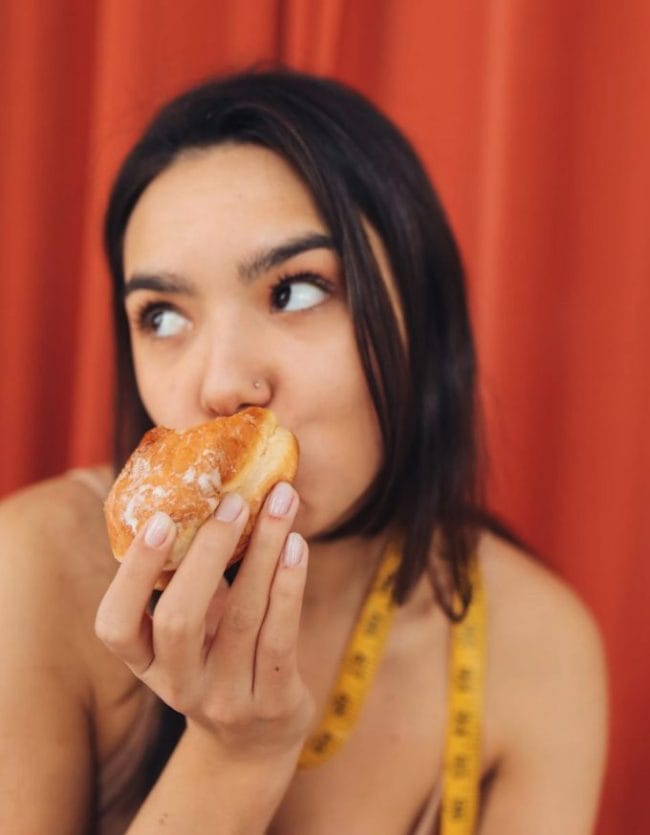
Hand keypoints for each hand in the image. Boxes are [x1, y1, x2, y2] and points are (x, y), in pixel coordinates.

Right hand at [95, 482, 313, 761]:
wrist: (254, 742)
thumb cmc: (216, 660)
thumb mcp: (190, 633)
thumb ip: (189, 581)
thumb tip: (208, 494)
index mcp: (145, 663)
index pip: (116, 626)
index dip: (134, 573)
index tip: (159, 519)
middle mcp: (179, 685)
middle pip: (181, 620)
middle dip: (208, 553)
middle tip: (234, 500)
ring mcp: (227, 699)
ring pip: (243, 617)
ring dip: (264, 551)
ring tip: (282, 502)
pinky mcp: (273, 703)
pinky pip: (281, 637)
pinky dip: (290, 585)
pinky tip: (297, 545)